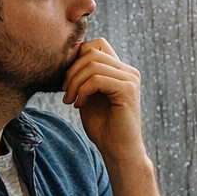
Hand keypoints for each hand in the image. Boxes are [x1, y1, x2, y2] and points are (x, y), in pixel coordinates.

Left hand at [62, 39, 147, 164]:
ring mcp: (130, 79)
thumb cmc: (103, 127)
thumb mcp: (89, 95)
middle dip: (72, 71)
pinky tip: (79, 105)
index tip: (67, 82)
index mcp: (120, 70)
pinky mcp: (128, 90)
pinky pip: (97, 79)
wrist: (118, 151)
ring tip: (71, 100)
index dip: (76, 58)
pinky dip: (83, 91)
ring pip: (92, 65)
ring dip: (75, 83)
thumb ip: (84, 76)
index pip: (96, 45)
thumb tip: (67, 57)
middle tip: (65, 93)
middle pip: (91, 52)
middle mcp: (128, 71)